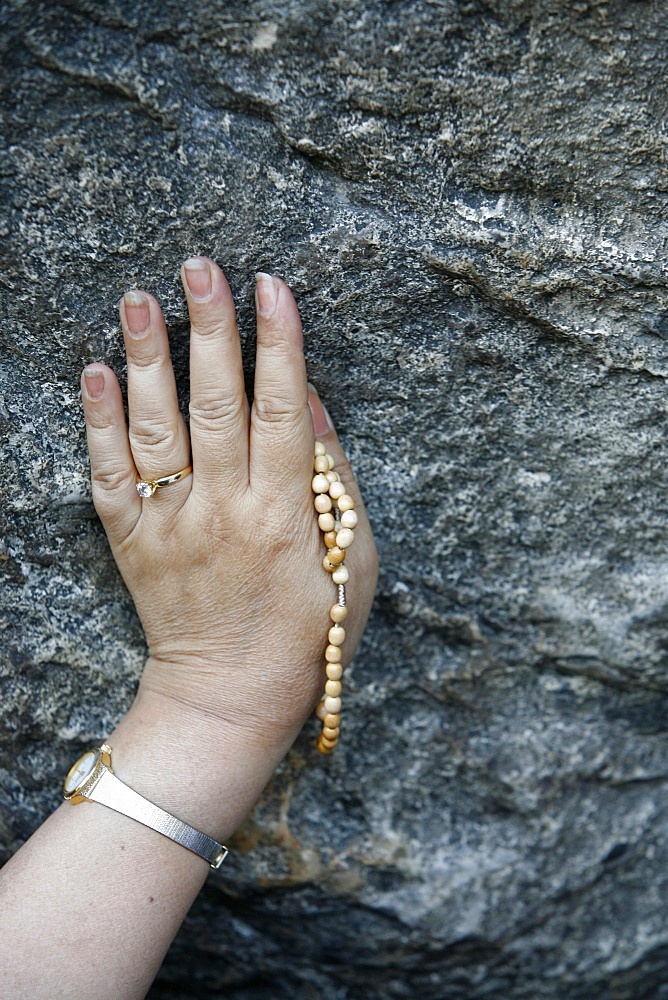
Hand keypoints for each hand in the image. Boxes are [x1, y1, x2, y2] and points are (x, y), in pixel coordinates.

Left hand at [81, 259, 377, 753]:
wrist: (230, 696)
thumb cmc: (306, 630)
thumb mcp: (352, 562)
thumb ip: (334, 483)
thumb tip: (311, 405)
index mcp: (284, 513)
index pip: (283, 409)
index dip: (279, 343)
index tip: (271, 286)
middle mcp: (224, 508)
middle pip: (216, 403)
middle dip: (210, 329)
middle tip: (199, 267)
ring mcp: (171, 523)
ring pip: (156, 427)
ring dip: (147, 358)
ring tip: (141, 297)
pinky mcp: (132, 540)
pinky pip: (110, 474)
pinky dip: (99, 422)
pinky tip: (94, 372)